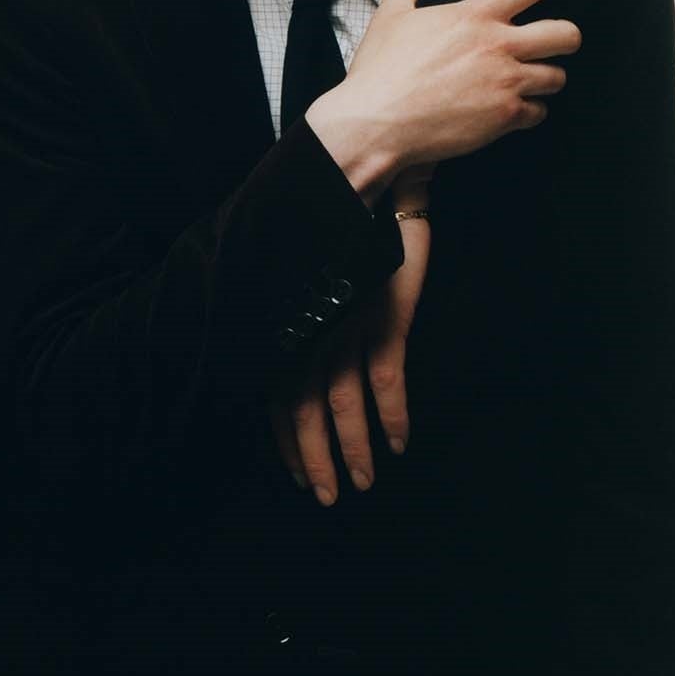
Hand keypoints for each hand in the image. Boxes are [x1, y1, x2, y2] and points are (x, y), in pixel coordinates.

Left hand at [273, 168, 430, 503]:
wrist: (371, 178)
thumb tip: (298, 346)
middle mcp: (309, 327)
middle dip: (314, 459)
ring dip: (353, 449)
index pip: (277, 394)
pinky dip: (390, 418)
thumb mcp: (311, 276)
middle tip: (325, 497)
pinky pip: (385, 382)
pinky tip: (397, 444)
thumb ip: (304, 315)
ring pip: (343, 404)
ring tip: (362, 483)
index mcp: (288, 320)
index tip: (295, 473)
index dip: (286, 440)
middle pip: (304, 409)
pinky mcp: (383, 318)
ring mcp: (345, 325)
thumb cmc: (340, 225)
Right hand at [307, 0, 590, 199]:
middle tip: (552, 45)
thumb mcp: (389, 17)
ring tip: (524, 84)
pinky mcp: (505, 116)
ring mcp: (505, 82)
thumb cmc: (379, 71)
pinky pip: (538, 112)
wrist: (375, 122)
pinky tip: (506, 113)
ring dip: (544, 80)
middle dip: (566, 39)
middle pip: (566, 34)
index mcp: (473, 15)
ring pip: (557, 77)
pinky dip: (528, 113)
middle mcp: (498, 45)